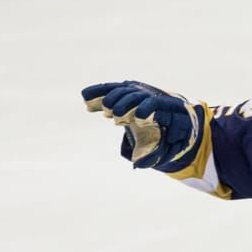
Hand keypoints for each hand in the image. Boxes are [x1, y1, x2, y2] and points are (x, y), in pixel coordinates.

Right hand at [82, 80, 198, 169]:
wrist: (165, 115)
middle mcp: (150, 95)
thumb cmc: (166, 134)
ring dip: (111, 97)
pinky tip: (85, 97)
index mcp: (165, 108)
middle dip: (125, 103)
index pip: (156, 104)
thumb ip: (153, 154)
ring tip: (100, 108)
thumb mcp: (164, 146)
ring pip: (123, 90)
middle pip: (137, 95)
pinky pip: (110, 89)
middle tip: (114, 112)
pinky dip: (98, 92)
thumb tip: (138, 163)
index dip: (147, 109)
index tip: (137, 118)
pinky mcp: (124, 90)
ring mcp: (136, 91)